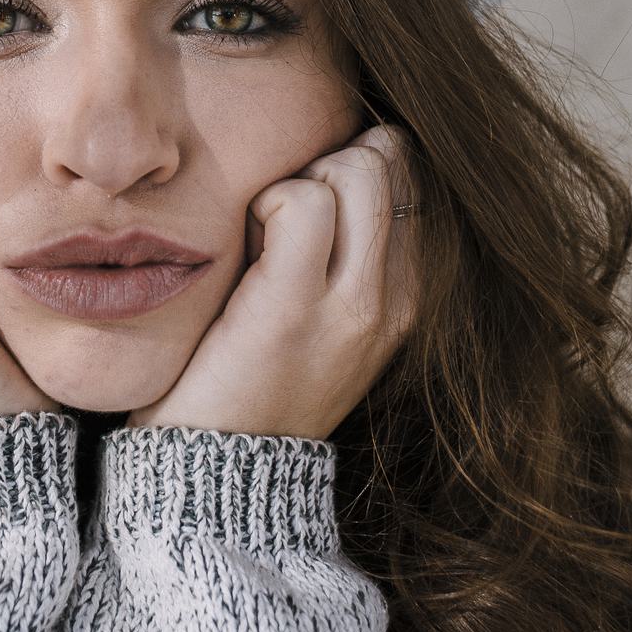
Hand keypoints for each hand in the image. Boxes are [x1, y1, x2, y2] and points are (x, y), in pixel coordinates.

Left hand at [124, 124, 421, 440]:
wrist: (221, 471)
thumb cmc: (255, 383)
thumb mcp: (325, 322)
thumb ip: (345, 256)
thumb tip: (333, 164)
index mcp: (404, 300)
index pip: (410, 179)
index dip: (352, 165)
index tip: (309, 205)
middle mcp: (394, 300)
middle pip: (389, 159)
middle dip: (329, 160)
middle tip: (284, 212)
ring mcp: (353, 305)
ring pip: (357, 170)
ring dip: (298, 180)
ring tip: (267, 233)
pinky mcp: (296, 306)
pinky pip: (301, 201)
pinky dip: (267, 201)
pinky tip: (246, 244)